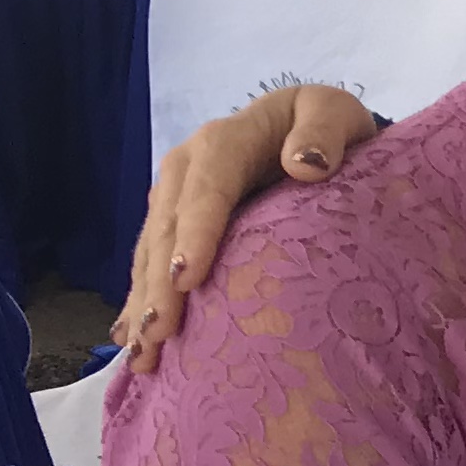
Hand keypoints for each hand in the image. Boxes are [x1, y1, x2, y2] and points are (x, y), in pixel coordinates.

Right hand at [112, 83, 381, 370]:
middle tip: (157, 335)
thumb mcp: (334, 111)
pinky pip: (151, 265)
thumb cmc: (326, 123)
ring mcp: (174, 200)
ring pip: (150, 255)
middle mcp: (186, 171)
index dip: (194, 235)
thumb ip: (323, 131)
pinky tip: (131, 339)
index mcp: (221, 142)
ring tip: (141, 353)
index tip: (187, 281)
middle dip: (159, 285)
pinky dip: (142, 301)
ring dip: (143, 304)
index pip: (206, 192)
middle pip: (167, 232)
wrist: (307, 125)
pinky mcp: (174, 225)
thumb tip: (306, 164)